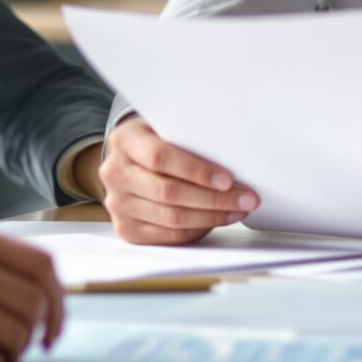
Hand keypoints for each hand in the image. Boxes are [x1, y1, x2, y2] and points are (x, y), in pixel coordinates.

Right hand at [99, 114, 257, 244]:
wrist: (129, 159)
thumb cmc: (158, 139)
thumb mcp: (166, 125)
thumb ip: (189, 135)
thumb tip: (234, 153)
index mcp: (124, 140)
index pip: (159, 157)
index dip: (196, 171)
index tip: (228, 179)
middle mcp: (115, 173)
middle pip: (168, 192)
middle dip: (214, 199)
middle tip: (247, 198)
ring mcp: (117, 204)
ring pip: (172, 218)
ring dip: (212, 216)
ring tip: (239, 209)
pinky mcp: (127, 228)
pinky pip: (169, 236)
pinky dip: (199, 229)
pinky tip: (218, 219)